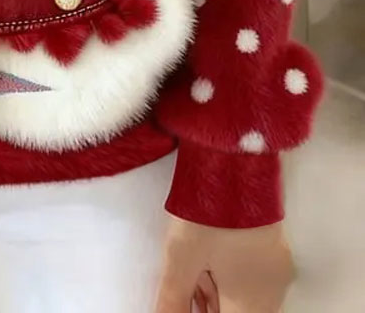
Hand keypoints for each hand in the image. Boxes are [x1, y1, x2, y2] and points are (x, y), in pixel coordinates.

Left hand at [154, 213, 295, 312]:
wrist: (236, 154)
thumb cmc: (209, 207)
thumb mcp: (181, 256)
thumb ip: (173, 297)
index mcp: (254, 299)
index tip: (183, 305)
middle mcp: (273, 287)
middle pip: (239, 312)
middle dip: (210, 308)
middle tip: (184, 291)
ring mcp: (277, 264)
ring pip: (247, 296)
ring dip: (218, 294)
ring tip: (190, 275)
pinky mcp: (274, 243)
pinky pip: (253, 275)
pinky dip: (228, 276)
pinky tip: (206, 261)